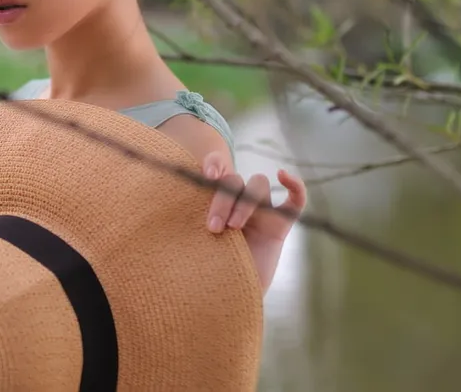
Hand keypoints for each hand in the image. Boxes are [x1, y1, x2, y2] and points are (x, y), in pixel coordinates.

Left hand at [202, 151, 306, 290]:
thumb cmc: (206, 271)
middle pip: (234, 181)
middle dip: (222, 201)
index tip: (206, 175)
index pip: (217, 166)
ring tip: (233, 228)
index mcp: (215, 200)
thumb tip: (164, 204)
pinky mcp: (281, 225)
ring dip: (244, 203)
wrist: (228, 298)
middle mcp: (238, 201)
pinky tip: (283, 176)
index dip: (214, 163)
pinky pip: (296, 200)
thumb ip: (189, 223)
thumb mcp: (194, 243)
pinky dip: (295, 186)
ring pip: (258, 185)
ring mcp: (261, 212)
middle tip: (213, 227)